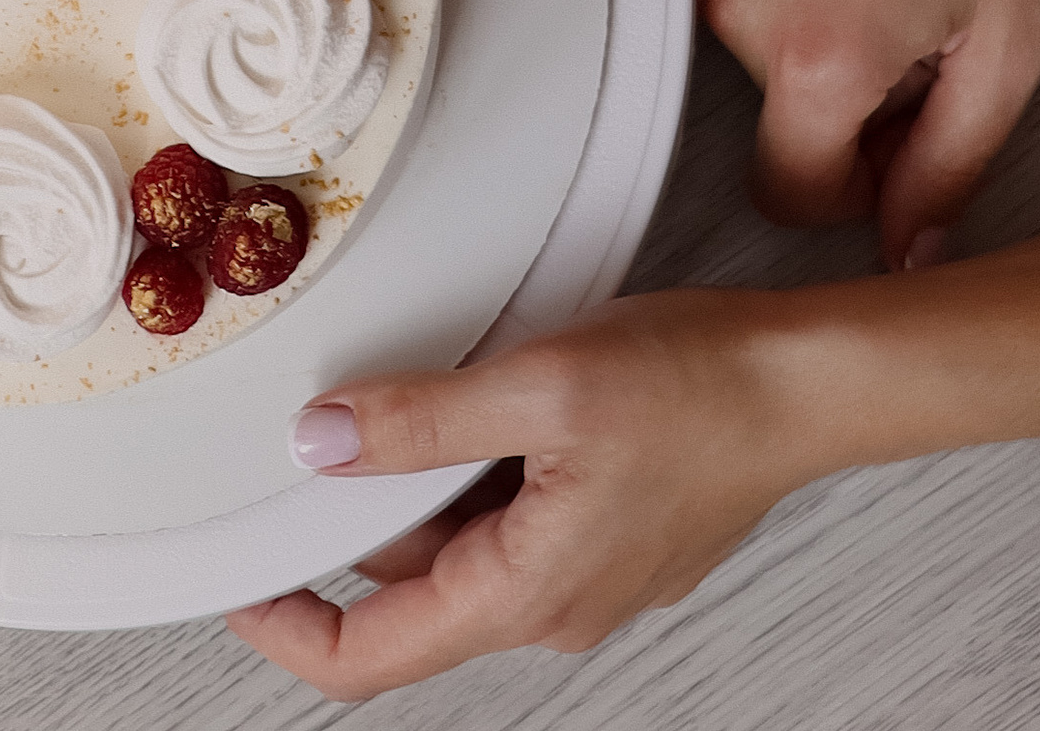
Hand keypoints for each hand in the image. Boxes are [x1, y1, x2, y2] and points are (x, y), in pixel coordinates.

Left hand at [229, 291, 821, 694]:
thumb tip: (320, 443)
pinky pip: (507, 517)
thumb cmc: (699, 386)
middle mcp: (551, 606)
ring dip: (425, 477)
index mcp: (524, 594)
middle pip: (409, 585)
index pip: (369, 656)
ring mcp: (582, 576)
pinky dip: (476, 465)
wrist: (805, 383)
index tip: (234, 587)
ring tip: (433, 389)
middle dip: (359, 510)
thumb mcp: (538, 385)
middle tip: (332, 418)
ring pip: (458, 543)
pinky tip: (495, 396)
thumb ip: (419, 423)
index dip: (285, 629)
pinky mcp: (603, 535)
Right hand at [687, 0, 1039, 267]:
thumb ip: (949, 172)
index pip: (791, 196)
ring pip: (748, 46)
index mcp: (819, 55)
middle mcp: (736, 1)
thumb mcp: (1013, 49)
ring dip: (808, 29)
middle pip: (773, 115)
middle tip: (911, 25)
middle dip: (841, 98)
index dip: (858, 187)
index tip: (900, 135)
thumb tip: (902, 253)